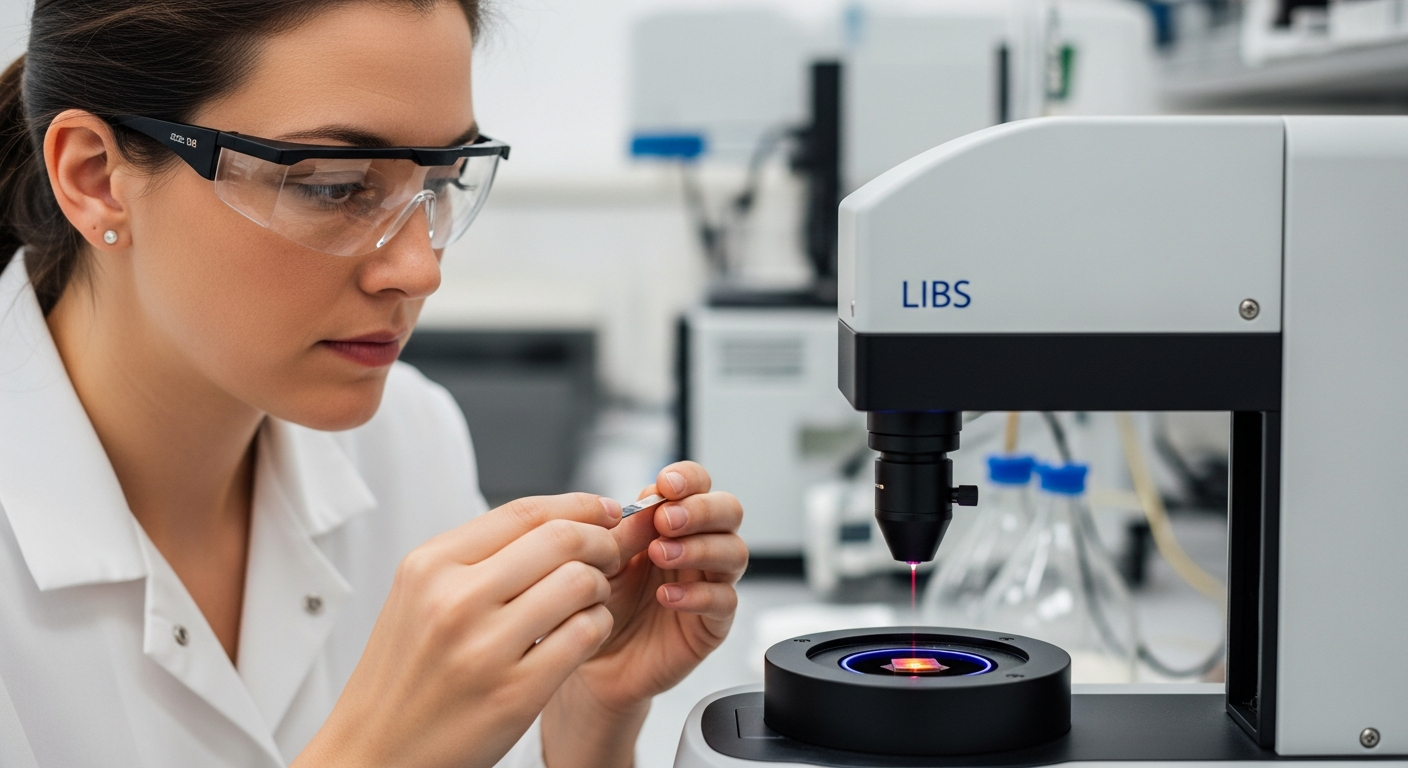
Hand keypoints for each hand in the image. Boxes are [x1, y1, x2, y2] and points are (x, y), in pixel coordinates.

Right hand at [296, 493, 623, 767]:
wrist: (373, 750)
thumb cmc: (404, 674)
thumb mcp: (419, 596)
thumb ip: (478, 556)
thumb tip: (559, 519)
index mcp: (431, 566)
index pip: (524, 512)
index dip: (578, 505)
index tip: (605, 510)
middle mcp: (454, 599)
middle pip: (561, 540)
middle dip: (602, 541)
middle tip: (611, 553)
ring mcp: (484, 647)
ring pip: (580, 583)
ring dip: (601, 587)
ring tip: (590, 600)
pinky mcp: (515, 692)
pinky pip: (585, 635)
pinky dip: (598, 627)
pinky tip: (585, 633)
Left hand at [542, 462, 746, 767]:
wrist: (590, 661)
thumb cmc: (596, 604)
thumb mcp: (600, 559)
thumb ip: (624, 531)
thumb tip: (648, 503)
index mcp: (670, 522)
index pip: (698, 485)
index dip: (689, 479)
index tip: (666, 485)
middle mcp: (696, 547)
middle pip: (729, 511)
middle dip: (702, 510)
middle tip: (668, 521)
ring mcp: (708, 583)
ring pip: (734, 552)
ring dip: (700, 548)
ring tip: (662, 555)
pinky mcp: (712, 623)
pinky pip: (724, 601)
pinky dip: (697, 595)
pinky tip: (667, 597)